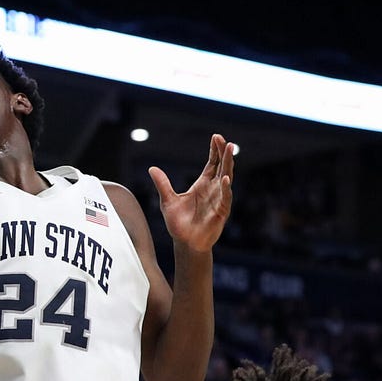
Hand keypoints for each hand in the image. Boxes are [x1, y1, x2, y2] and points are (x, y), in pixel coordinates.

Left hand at [149, 134, 235, 252]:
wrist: (185, 243)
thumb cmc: (178, 223)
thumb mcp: (167, 201)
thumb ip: (162, 184)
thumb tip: (152, 168)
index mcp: (202, 185)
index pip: (211, 164)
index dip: (214, 151)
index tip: (215, 137)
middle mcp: (213, 190)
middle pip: (221, 167)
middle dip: (223, 153)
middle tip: (223, 139)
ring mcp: (219, 200)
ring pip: (227, 178)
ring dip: (228, 165)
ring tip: (230, 150)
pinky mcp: (221, 212)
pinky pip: (225, 198)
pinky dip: (226, 188)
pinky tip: (226, 178)